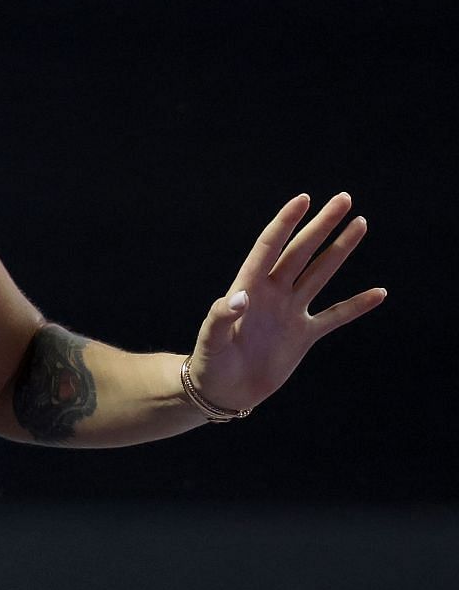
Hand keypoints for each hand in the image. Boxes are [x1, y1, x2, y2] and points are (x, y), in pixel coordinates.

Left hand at [189, 192, 385, 411]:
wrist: (223, 390)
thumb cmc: (210, 363)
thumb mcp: (210, 341)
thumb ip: (220, 318)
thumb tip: (239, 297)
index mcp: (248, 288)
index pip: (269, 247)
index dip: (285, 223)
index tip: (303, 199)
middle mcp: (272, 294)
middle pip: (301, 252)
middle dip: (321, 225)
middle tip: (343, 198)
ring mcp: (290, 311)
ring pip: (320, 273)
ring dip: (340, 250)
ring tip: (360, 224)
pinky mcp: (304, 334)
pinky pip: (335, 316)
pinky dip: (356, 305)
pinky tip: (379, 293)